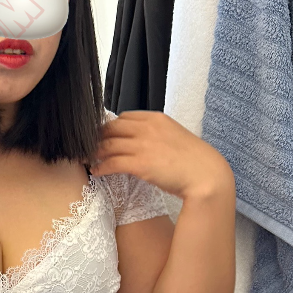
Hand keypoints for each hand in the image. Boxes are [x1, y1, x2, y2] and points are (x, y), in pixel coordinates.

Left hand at [91, 111, 234, 199]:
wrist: (206, 175)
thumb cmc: (194, 161)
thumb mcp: (174, 138)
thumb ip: (156, 136)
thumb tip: (141, 144)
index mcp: (156, 118)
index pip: (124, 117)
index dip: (109, 127)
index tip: (102, 136)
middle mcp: (148, 128)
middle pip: (111, 128)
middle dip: (96, 138)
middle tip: (86, 148)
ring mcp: (143, 145)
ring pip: (108, 145)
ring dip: (94, 153)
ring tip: (86, 160)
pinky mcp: (140, 164)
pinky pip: (112, 163)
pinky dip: (100, 167)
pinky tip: (95, 172)